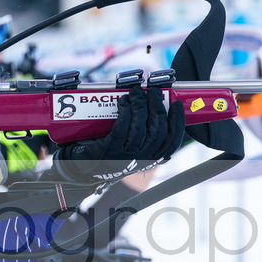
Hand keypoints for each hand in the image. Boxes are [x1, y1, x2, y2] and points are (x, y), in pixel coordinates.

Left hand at [51, 84, 184, 182]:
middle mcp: (141, 159)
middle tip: (152, 92)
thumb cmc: (110, 154)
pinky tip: (124, 103)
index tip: (176, 104)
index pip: (172, 141)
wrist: (83, 170)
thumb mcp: (133, 149)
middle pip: (158, 130)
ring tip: (136, 93)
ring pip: (140, 127)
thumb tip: (158, 107)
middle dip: (157, 106)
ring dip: (140, 105)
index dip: (177, 121)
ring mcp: (125, 156)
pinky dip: (125, 112)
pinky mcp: (109, 150)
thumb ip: (147, 134)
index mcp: (151, 158)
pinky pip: (122, 128)